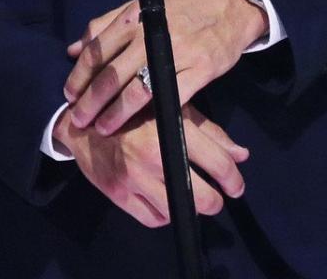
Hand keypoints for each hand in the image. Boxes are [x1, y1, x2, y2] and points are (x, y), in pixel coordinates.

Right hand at [54, 103, 249, 226]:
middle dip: (215, 201)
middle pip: (200, 196)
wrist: (85, 121)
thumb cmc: (137, 110)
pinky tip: (166, 201)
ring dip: (188, 207)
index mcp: (171, 128)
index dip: (233, 179)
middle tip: (217, 198)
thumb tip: (241, 155)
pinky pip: (152, 219)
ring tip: (191, 197)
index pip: (217, 162)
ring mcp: (134, 178)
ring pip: (177, 210)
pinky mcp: (118, 194)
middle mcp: (154, 156)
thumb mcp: (174, 109)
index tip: (237, 186)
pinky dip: (164, 213)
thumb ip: (209, 132)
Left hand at [64, 0, 267, 134]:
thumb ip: (107, 25)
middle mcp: (152, 34)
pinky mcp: (200, 70)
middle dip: (90, 101)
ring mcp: (178, 53)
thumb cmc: (183, 6)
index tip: (69, 95)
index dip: (79, 76)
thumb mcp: (143, 6)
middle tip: (77, 119)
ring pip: (137, 89)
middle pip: (112, 74)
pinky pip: (170, 97)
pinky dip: (152, 115)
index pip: (97, 49)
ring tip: (101, 128)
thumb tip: (73, 48)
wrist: (230, 5)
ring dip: (114, 113)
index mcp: (135, 15)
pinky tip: (140, 126)